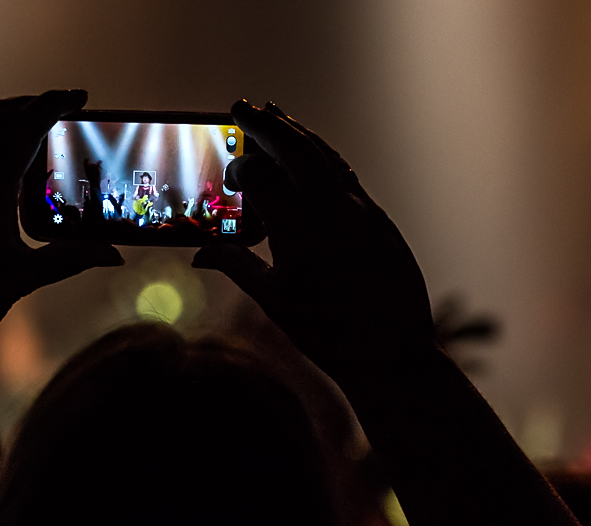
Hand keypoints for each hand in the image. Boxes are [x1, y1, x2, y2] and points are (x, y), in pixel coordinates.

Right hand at [193, 100, 434, 380]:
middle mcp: (332, 212)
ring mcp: (361, 211)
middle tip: (241, 107)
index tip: (230, 174)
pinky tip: (311, 153)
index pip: (261, 176)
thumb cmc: (325, 333)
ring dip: (297, 132)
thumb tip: (201, 253)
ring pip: (325, 156)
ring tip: (274, 115)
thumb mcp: (272, 301)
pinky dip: (322, 156)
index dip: (240, 168)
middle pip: (295, 149)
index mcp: (298, 231)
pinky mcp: (379, 218)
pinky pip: (346, 174)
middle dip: (265, 124)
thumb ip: (235, 266)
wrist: (390, 353)